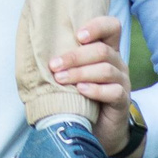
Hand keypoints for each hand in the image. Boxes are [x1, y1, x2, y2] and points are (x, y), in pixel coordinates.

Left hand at [48, 15, 134, 157]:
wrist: (100, 131)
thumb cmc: (82, 98)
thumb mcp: (74, 75)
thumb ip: (66, 61)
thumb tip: (34, 50)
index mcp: (108, 51)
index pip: (112, 27)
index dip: (97, 26)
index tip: (77, 35)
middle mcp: (117, 63)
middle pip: (102, 50)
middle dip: (75, 56)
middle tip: (54, 65)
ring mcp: (122, 82)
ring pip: (106, 70)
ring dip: (80, 72)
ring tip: (61, 79)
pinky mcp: (122, 101)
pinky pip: (113, 91)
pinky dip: (95, 89)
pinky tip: (81, 90)